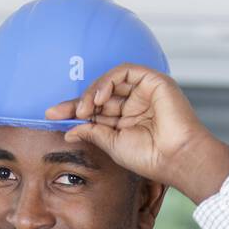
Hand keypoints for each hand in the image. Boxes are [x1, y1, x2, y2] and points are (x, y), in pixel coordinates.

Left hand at [45, 65, 228, 202]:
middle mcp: (134, 104)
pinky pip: (124, 72)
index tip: (52, 117)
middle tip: (57, 112)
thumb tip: (68, 131)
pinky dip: (107, 82)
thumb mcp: (113, 145)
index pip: (96, 111)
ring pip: (110, 82)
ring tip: (82, 110)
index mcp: (126, 121)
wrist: (176, 157)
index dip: (74, 112)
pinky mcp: (153, 80)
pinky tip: (98, 99)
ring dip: (91, 94)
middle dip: (77, 102)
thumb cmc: (150, 157)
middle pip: (99, 96)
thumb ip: (92, 133)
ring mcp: (144, 91)